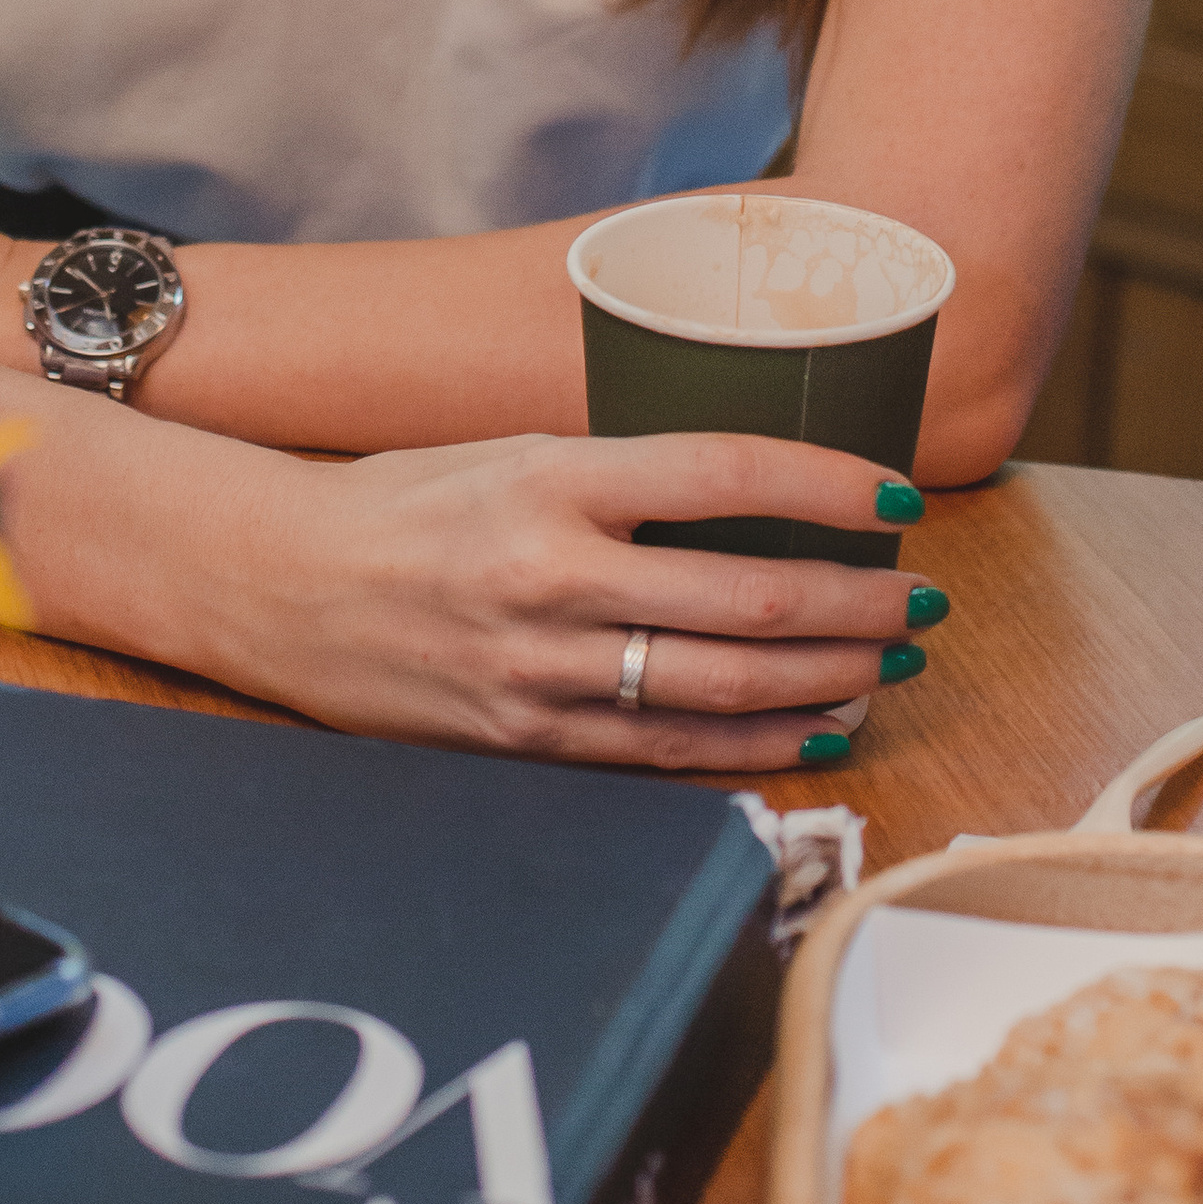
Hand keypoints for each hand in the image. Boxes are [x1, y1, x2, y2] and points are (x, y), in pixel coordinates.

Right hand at [207, 429, 937, 766]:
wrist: (281, 584)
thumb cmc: (405, 502)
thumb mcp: (509, 452)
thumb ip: (622, 474)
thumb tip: (756, 487)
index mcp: (551, 480)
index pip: (725, 472)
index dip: (829, 483)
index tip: (900, 493)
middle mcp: (551, 576)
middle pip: (747, 594)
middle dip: (856, 599)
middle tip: (922, 596)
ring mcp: (540, 670)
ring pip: (723, 683)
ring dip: (827, 674)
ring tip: (889, 659)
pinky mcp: (528, 741)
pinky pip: (667, 751)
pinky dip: (757, 744)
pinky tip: (818, 728)